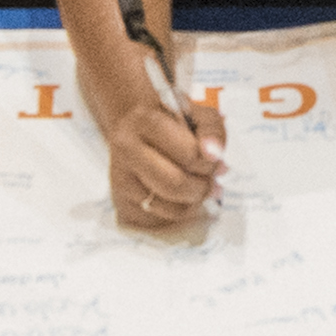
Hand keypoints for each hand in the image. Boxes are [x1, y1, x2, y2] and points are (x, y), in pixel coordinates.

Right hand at [95, 47, 230, 231]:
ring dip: (194, 201)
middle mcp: (125, 149)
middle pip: (176, 184)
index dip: (209, 163)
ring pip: (171, 208)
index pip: (188, 153)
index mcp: (143, 121)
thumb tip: (214, 154)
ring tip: (195, 185)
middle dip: (203, 186)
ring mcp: (120, 179)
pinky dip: (179, 211)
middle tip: (209, 179)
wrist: (135, 132)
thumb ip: (212, 130)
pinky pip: (162, 220)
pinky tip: (179, 196)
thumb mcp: (197, 114)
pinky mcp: (121, 204)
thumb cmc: (170, 124)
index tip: (214, 160)